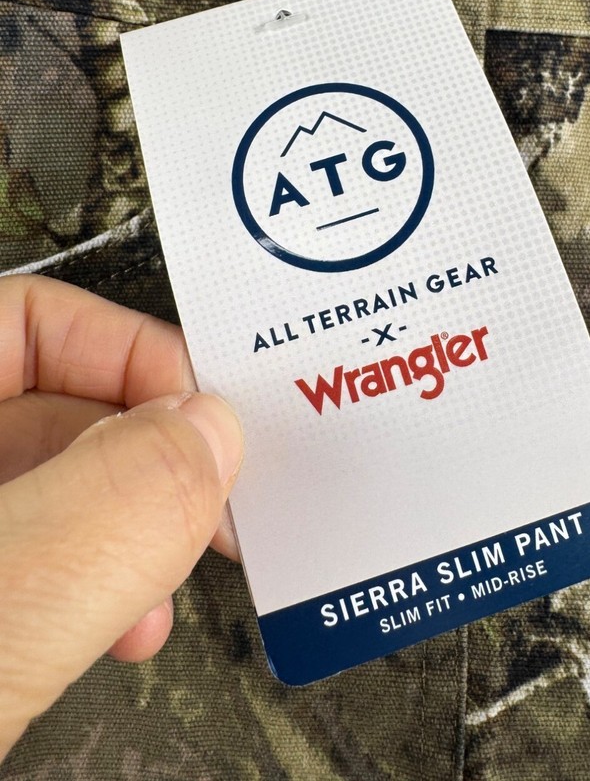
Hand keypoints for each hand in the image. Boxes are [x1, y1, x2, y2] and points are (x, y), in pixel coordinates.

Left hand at [0, 275, 243, 755]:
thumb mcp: (0, 605)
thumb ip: (112, 506)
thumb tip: (211, 434)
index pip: (33, 317)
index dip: (136, 358)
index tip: (211, 430)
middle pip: (56, 407)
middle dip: (153, 468)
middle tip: (211, 515)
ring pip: (55, 491)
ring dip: (133, 538)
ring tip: (165, 594)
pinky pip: (37, 556)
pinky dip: (91, 588)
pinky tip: (118, 630)